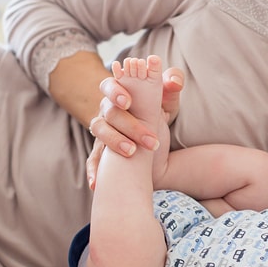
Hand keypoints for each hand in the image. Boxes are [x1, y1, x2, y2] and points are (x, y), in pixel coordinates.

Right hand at [86, 65, 183, 189]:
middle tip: (148, 138)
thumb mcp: (168, 97)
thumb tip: (174, 82)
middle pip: (109, 114)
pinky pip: (94, 159)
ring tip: (131, 152)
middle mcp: (107, 111)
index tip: (128, 101)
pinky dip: (93, 170)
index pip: (109, 86)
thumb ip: (172, 84)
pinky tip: (95, 183)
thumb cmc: (159, 109)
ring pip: (100, 133)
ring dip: (114, 142)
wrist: (155, 135)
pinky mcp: (102, 151)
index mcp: (119, 93)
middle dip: (129, 125)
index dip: (115, 92)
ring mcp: (103, 131)